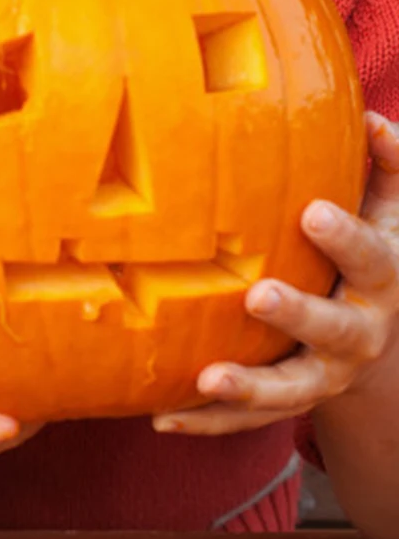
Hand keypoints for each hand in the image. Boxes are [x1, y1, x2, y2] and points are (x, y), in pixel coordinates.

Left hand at [154, 111, 398, 434]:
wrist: (380, 338)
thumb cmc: (369, 251)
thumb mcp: (391, 212)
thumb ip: (386, 165)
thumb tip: (372, 118)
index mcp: (381, 280)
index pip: (370, 256)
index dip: (346, 237)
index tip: (313, 212)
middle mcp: (356, 333)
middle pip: (334, 330)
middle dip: (299, 313)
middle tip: (260, 295)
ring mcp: (321, 375)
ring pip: (290, 391)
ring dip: (250, 386)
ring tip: (208, 377)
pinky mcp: (285, 403)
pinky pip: (245, 420)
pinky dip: (207, 420)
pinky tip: (163, 419)